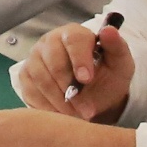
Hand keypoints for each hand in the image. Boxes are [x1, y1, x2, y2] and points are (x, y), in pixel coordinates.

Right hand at [12, 17, 134, 121]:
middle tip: (86, 109)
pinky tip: (62, 114)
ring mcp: (35, 57)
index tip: (87, 80)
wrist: (94, 95)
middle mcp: (50, 41)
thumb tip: (109, 31)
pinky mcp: (25, 74)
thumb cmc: (107, 77)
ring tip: (77, 115)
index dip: (79, 60)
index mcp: (74, 34)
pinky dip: (47, 106)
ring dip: (60, 101)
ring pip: (41, 78)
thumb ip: (117, 48)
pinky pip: (30, 90)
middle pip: (53, 61)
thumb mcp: (120, 64)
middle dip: (70, 88)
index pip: (73, 40)